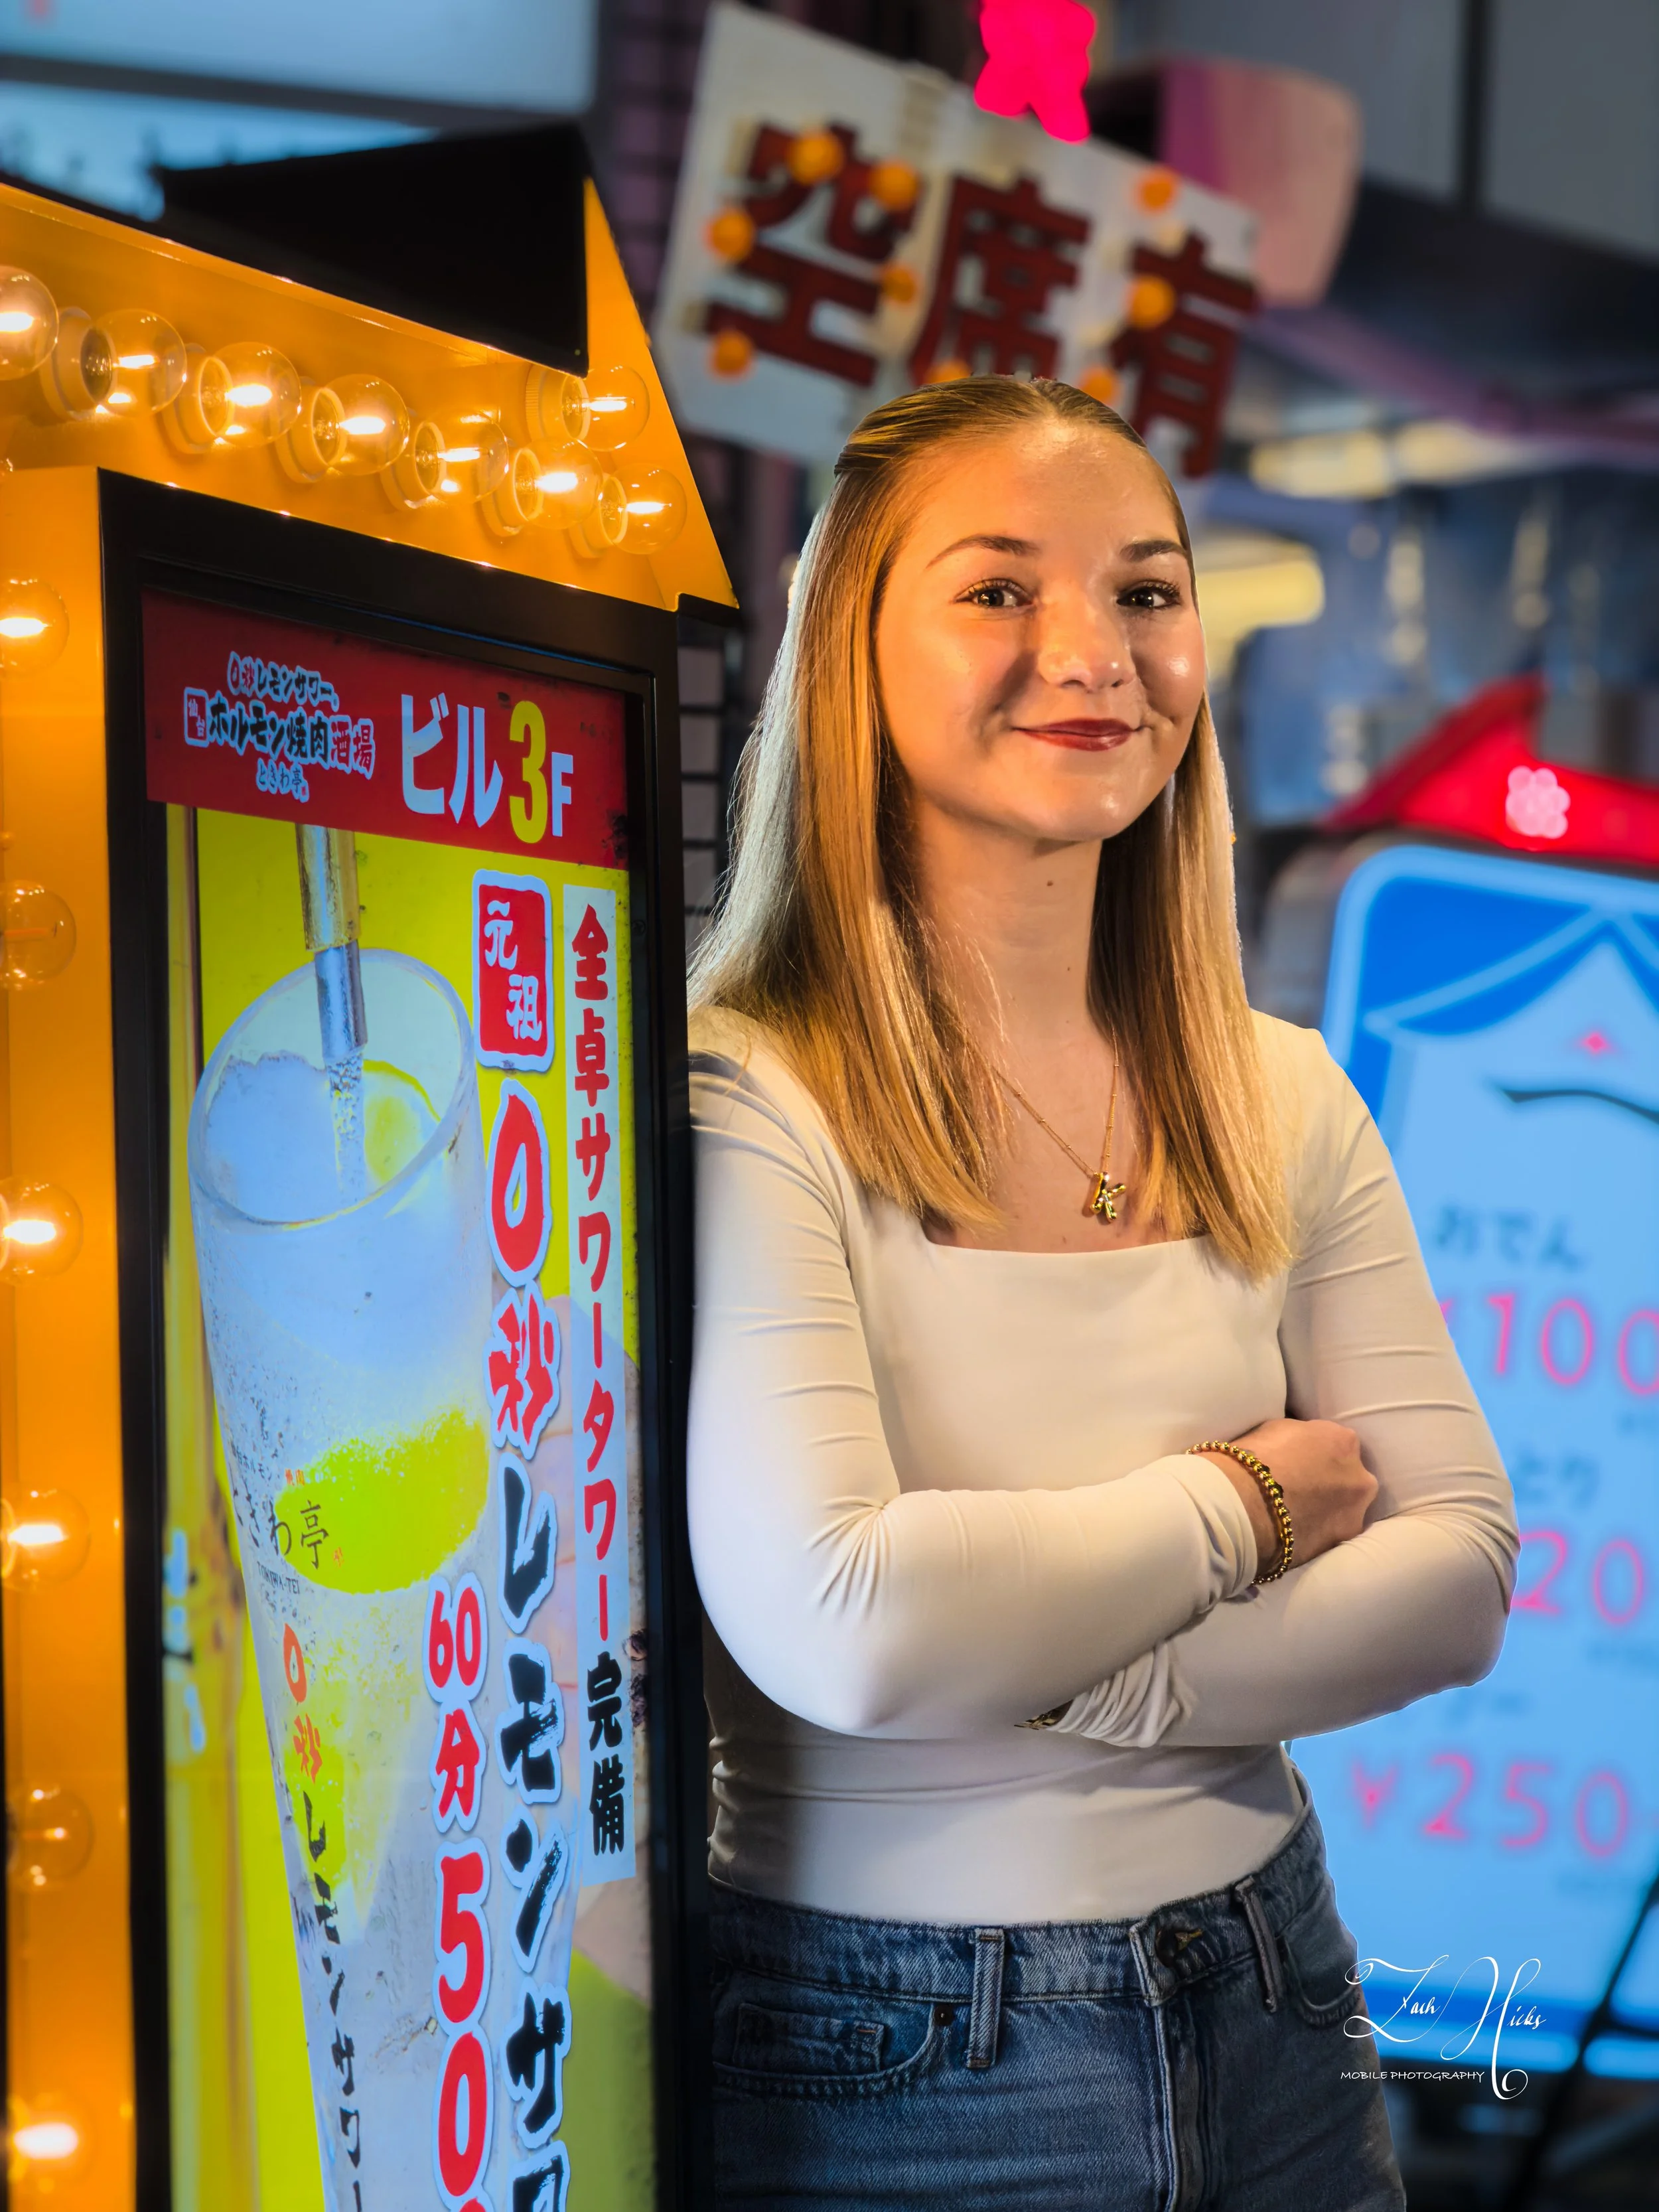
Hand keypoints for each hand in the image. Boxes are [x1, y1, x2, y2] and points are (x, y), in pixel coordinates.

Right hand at [1198, 1418, 1376, 1578]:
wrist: (1242, 1504)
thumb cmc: (1254, 1458)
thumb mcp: (1278, 1429)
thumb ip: (1301, 1437)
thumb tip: (1302, 1448)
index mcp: (1343, 1440)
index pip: (1338, 1444)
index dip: (1318, 1453)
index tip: (1301, 1462)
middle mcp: (1359, 1476)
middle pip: (1350, 1477)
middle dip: (1332, 1482)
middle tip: (1303, 1489)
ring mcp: (1356, 1512)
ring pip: (1346, 1508)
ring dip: (1330, 1509)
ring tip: (1300, 1514)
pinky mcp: (1342, 1542)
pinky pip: (1333, 1533)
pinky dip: (1320, 1532)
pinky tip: (1299, 1531)